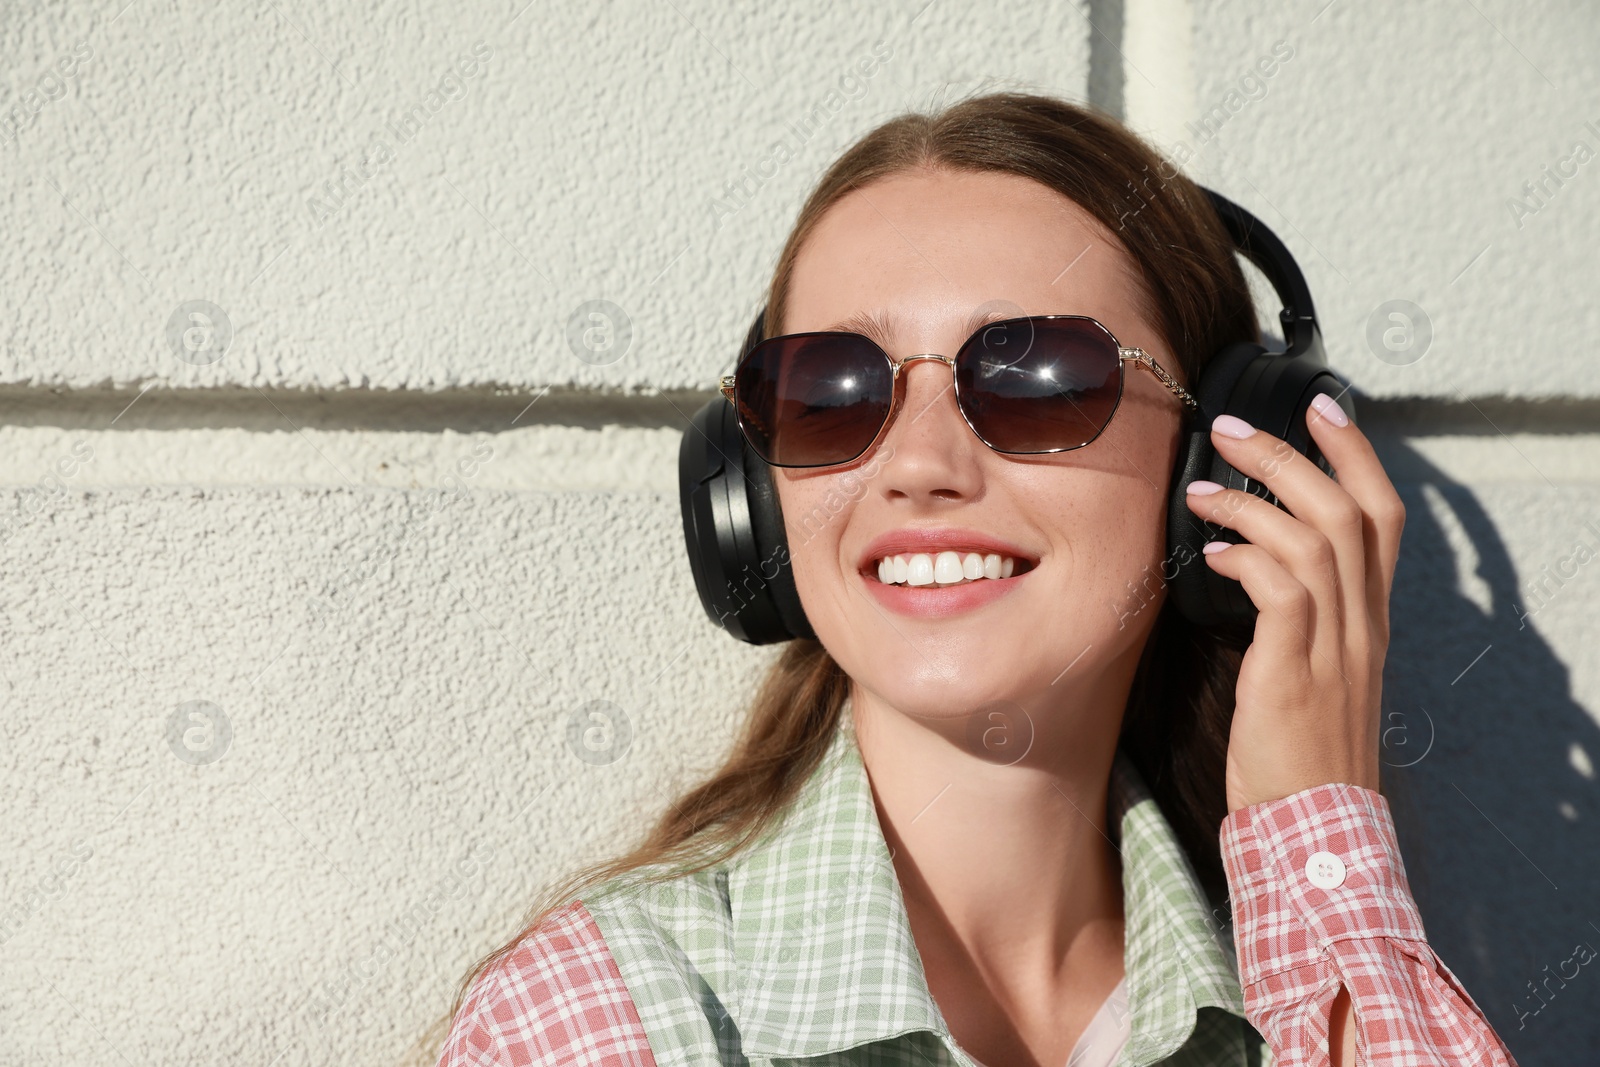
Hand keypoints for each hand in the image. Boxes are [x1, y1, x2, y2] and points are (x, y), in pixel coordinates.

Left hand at [1182, 393, 1405, 812]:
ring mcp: (1334, 647)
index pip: (1383, 517)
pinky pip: (1281, 589)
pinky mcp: (1295, 671)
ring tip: (1199, 491)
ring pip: (1314, 538)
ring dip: (1252, 501)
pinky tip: (1210, 553)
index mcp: (1369, 619)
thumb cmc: (1300, 752)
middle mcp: (1361, 624)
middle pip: (1348, 511)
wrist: (1317, 827)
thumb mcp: (1312, 672)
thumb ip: (1296, 616)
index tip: (1322, 406)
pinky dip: (1246, 558)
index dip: (1356, 454)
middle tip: (1231, 428)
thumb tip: (1246, 560)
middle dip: (1291, 455)